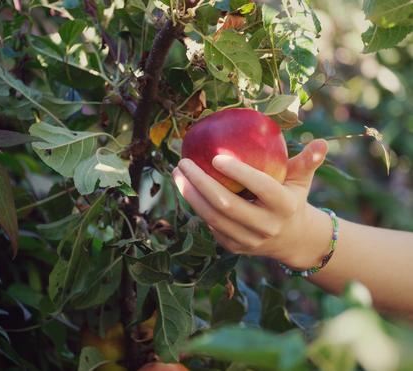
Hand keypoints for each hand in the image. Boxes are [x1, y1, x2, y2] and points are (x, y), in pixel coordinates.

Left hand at [172, 139, 329, 269]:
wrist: (292, 239)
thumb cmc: (293, 199)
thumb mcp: (303, 180)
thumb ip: (308, 162)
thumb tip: (322, 143)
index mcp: (285, 206)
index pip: (261, 187)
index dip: (239, 172)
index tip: (216, 156)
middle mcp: (267, 226)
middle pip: (227, 205)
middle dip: (200, 182)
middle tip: (183, 162)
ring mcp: (249, 241)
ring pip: (213, 218)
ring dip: (191, 196)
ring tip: (177, 175)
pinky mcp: (235, 248)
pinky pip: (211, 227)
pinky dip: (197, 208)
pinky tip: (187, 190)